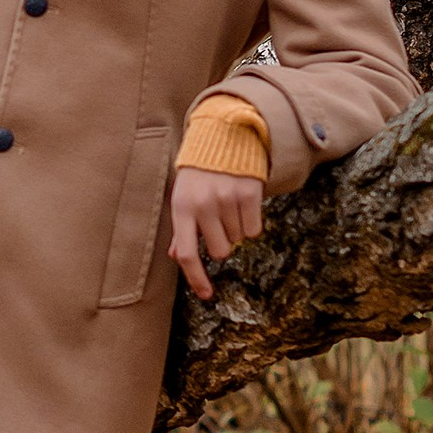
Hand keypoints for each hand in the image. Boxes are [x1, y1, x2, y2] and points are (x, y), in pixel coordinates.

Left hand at [169, 167, 265, 299]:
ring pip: (238, 239)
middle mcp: (204, 204)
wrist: (221, 137)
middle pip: (220, 251)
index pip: (187, 253)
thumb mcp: (182, 197)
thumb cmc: (197, 175)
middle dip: (222, 242)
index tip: (206, 295)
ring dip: (235, 227)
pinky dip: (251, 222)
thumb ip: (181, 229)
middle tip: (218, 220)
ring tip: (228, 203)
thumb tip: (178, 257)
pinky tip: (242, 203)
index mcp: (182, 207)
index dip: (197, 278)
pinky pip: (254, 229)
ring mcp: (227, 198)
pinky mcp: (249, 193)